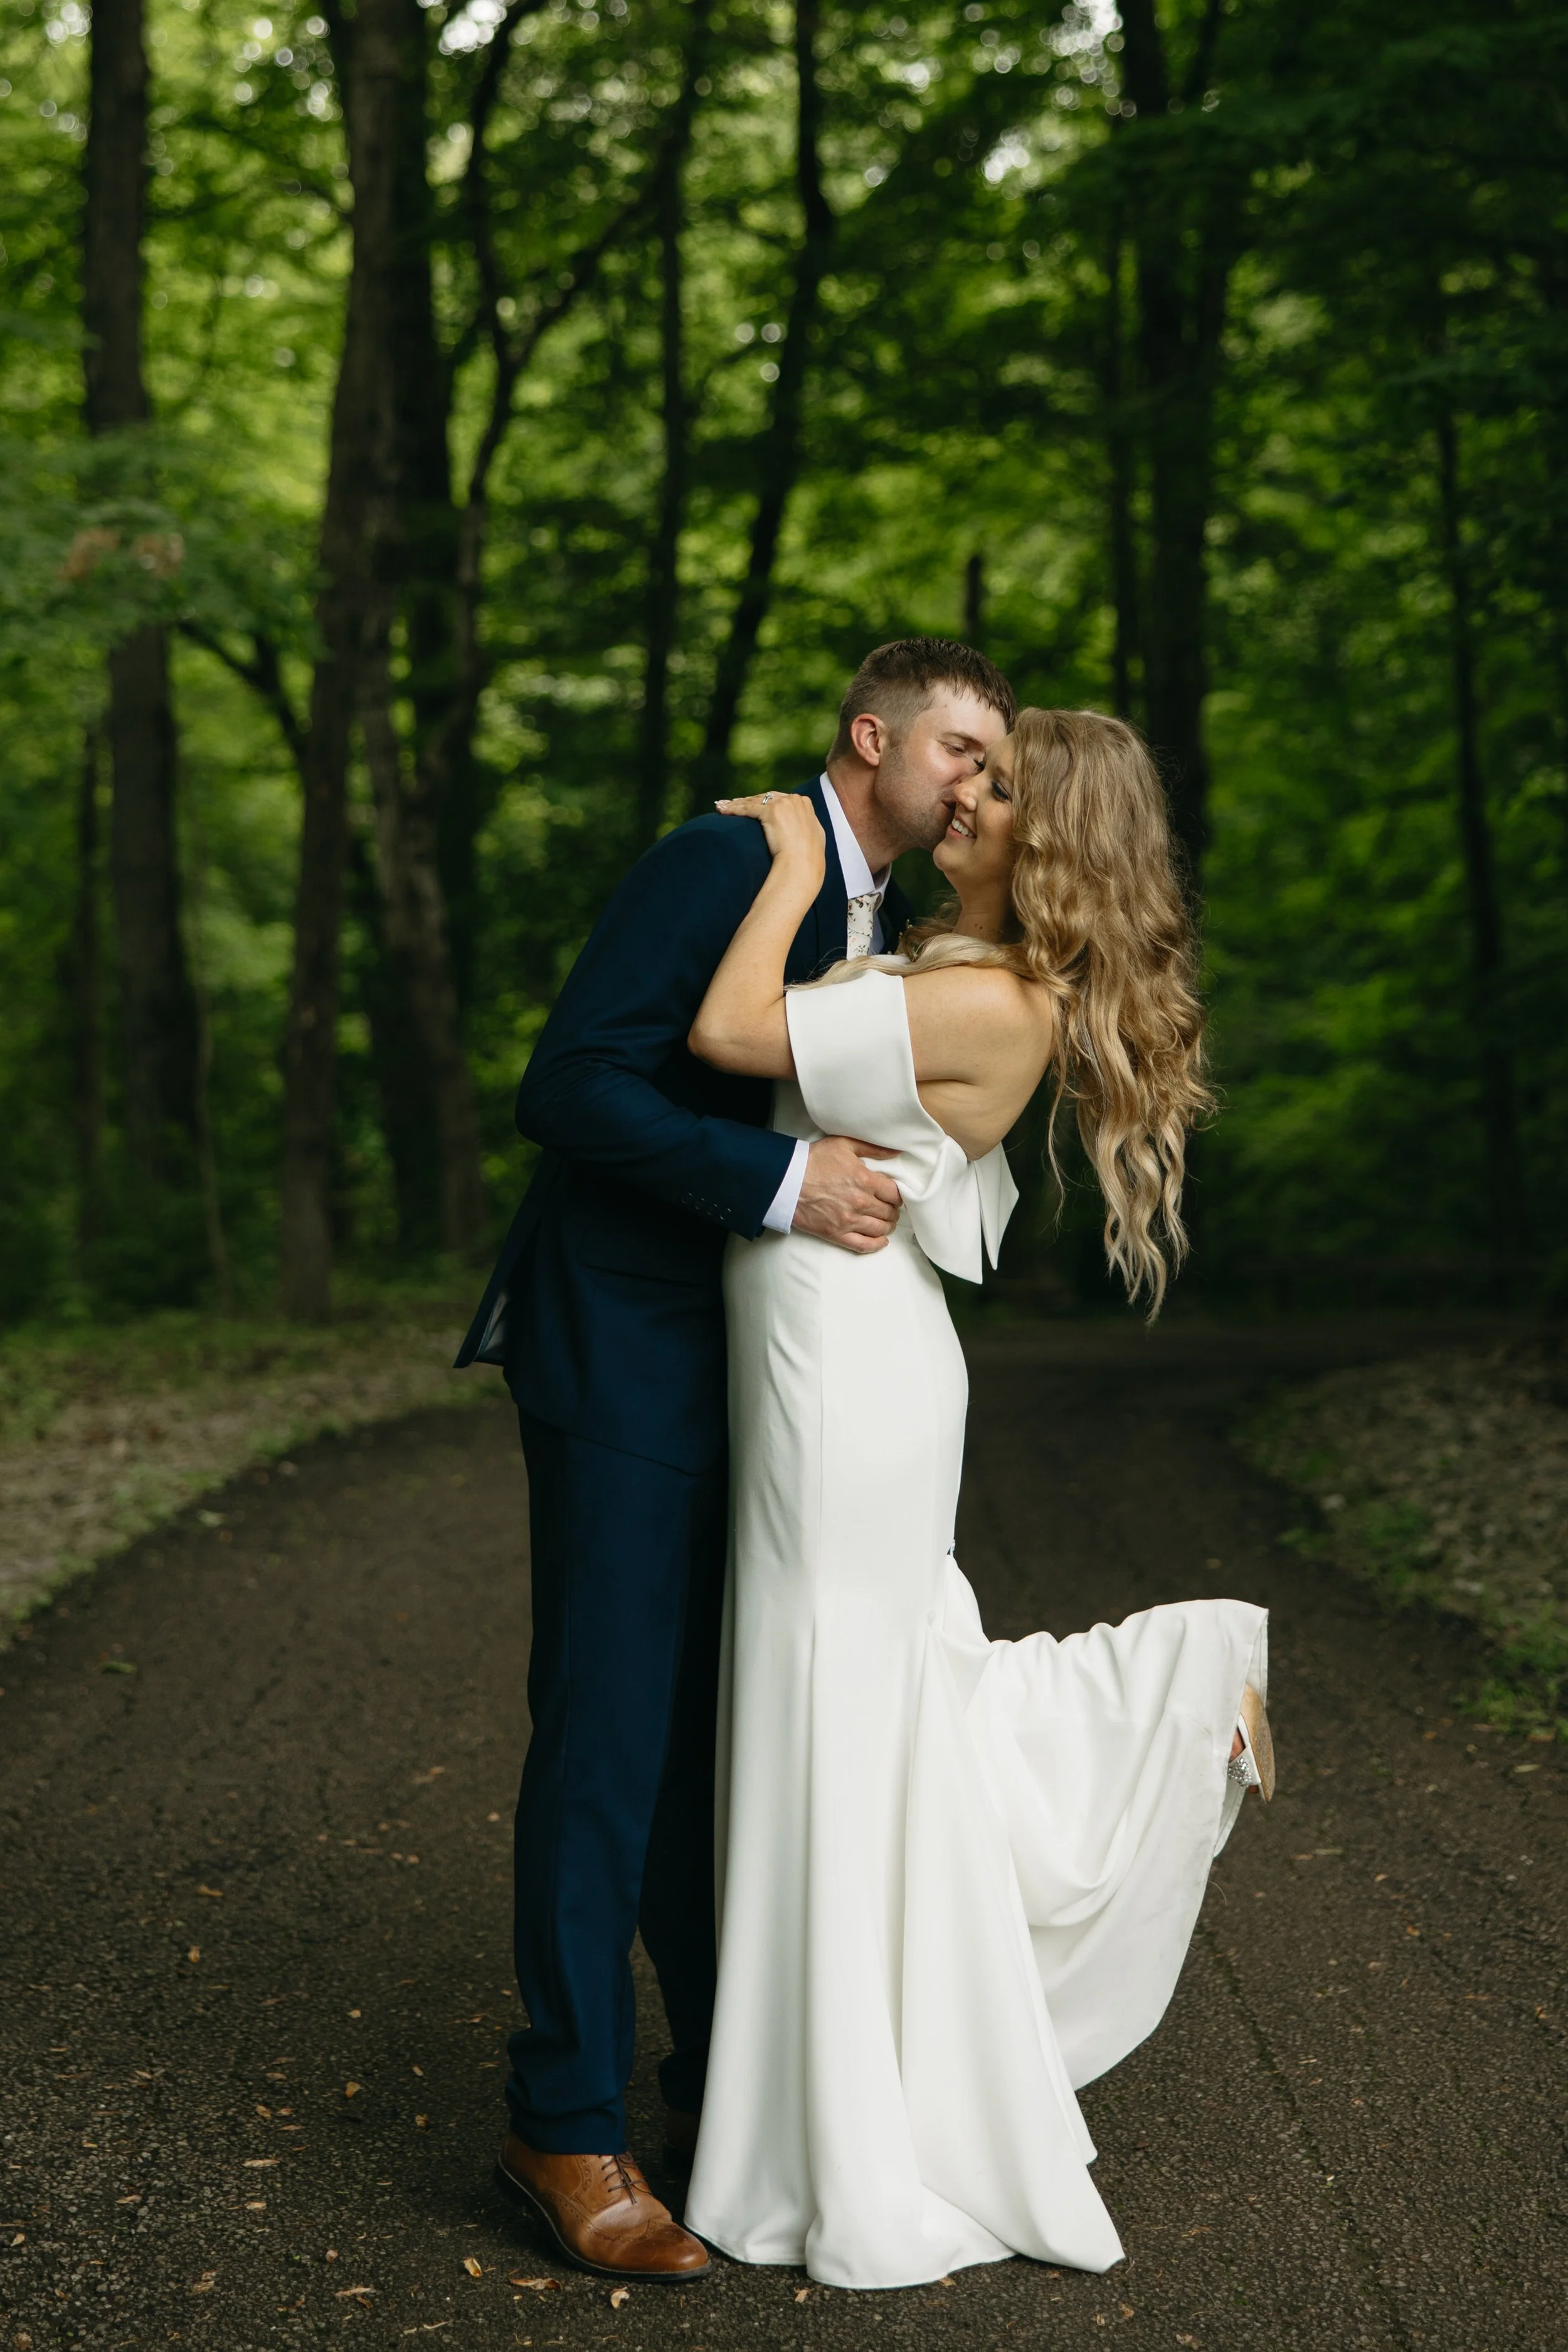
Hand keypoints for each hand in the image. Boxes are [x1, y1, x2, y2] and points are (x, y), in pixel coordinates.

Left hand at [715, 791, 826, 894]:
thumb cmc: (809, 857)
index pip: (778, 799)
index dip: (763, 802)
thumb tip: (800, 828)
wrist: (803, 864)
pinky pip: (747, 809)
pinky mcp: (771, 812)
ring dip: (736, 804)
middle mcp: (794, 799)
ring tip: (722, 806)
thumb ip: (805, 825)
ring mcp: (782, 804)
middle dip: (747, 800)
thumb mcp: (813, 836)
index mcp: (804, 803)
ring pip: (754, 802)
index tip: (752, 805)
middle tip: (733, 803)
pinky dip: (733, 809)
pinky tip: (723, 811)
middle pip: (765, 798)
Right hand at [792, 1135, 901, 1254]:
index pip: (895, 1194)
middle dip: (892, 1210)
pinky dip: (876, 1245)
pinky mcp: (836, 1234)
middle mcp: (861, 1203)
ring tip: (885, 1222)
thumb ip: (873, 1148)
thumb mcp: (844, 1144)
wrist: (785, 1180)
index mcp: (865, 1180)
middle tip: (890, 1208)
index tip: (894, 1195)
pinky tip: (881, 1241)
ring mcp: (849, 1221)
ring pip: (880, 1229)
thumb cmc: (813, 1160)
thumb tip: (896, 1152)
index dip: (897, 1195)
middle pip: (889, 1212)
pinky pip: (863, 1245)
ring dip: (887, 1226)